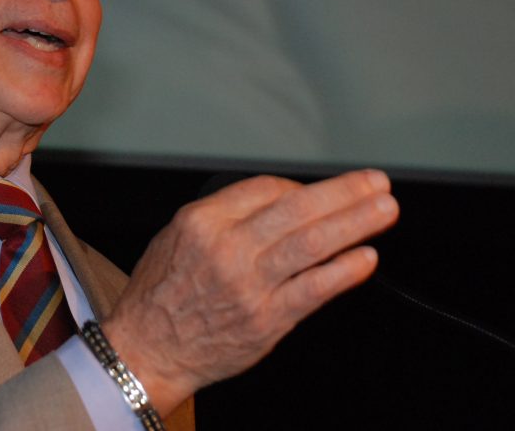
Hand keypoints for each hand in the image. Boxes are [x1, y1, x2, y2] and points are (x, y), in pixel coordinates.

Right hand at [102, 170, 398, 413]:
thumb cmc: (160, 294)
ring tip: (383, 210)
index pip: (266, 188)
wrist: (148, 348)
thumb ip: (223, 216)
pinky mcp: (267, 319)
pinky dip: (344, 271)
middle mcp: (227, 248)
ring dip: (355, 223)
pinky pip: (314, 289)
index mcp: (202, 222)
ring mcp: (250, 285)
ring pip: (313, 243)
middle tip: (374, 183)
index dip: (299, 186)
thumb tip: (278, 202)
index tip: (317, 191)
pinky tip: (365, 257)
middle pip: (298, 209)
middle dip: (344, 193)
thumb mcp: (175, 235)